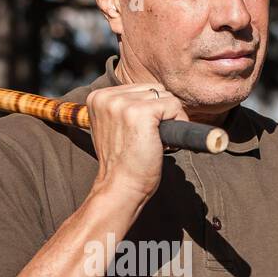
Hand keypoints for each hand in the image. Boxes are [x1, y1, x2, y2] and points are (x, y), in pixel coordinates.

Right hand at [86, 82, 188, 203]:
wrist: (120, 187)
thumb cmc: (123, 163)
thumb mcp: (115, 127)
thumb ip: (125, 107)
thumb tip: (155, 93)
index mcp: (98, 97)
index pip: (140, 89)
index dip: (150, 111)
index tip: (138, 134)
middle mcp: (108, 96)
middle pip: (154, 89)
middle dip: (161, 113)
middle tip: (148, 139)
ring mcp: (124, 104)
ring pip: (166, 97)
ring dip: (170, 120)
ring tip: (154, 141)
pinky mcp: (142, 112)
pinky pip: (175, 106)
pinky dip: (179, 124)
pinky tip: (163, 142)